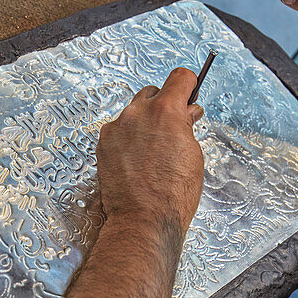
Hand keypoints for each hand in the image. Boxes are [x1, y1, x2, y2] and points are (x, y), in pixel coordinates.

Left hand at [96, 68, 204, 233]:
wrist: (143, 220)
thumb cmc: (172, 194)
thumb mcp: (193, 155)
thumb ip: (187, 126)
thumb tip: (187, 114)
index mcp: (165, 112)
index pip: (180, 77)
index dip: (189, 84)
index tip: (190, 89)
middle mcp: (138, 113)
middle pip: (154, 92)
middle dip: (165, 105)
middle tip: (175, 127)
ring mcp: (117, 127)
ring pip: (135, 112)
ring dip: (145, 122)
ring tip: (154, 150)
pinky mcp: (104, 142)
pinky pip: (120, 129)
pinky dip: (129, 138)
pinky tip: (138, 159)